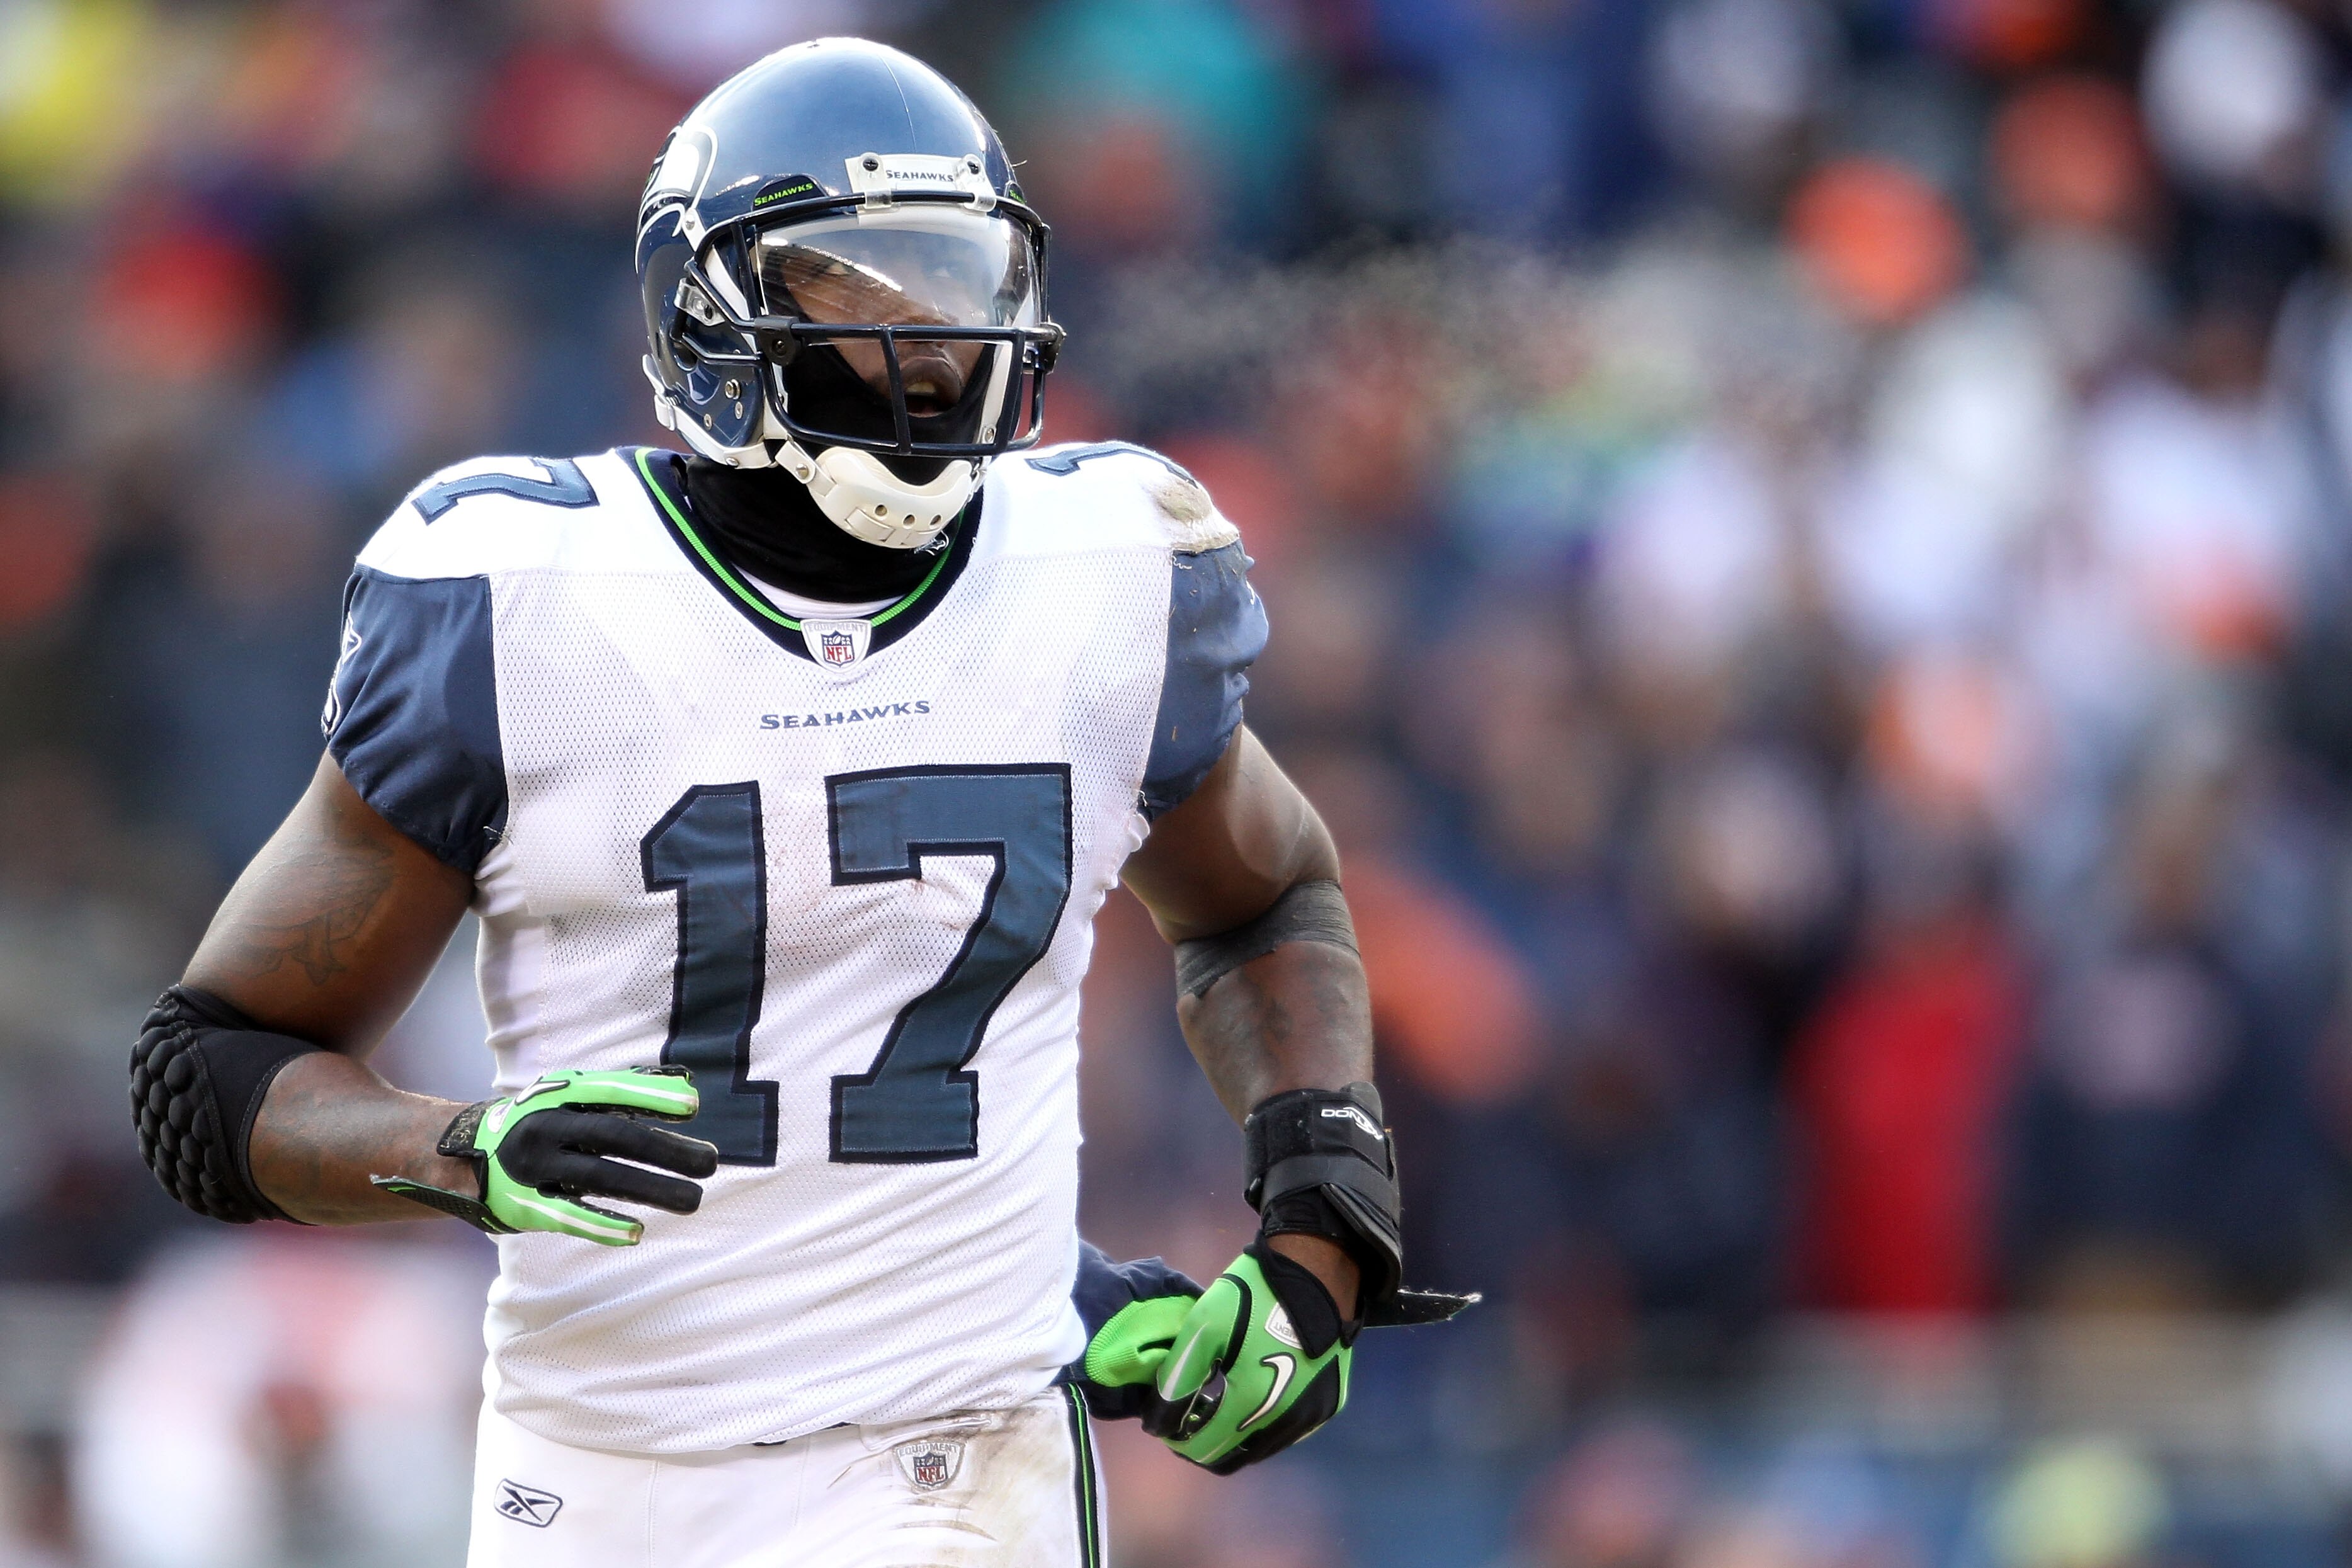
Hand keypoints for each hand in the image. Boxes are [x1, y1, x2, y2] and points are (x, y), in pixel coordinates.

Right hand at [373, 1067, 718, 1244]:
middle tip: (711, 1161)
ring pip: (601, 1178)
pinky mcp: (527, 1205)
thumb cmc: (539, 1120)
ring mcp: (536, 1168)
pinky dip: (602, 1225)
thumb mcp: (571, 1095)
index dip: (650, 1096)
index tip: (693, 1106)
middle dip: (666, 1150)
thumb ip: (626, 1088)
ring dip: (651, 1189)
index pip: (611, 1091)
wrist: (464, 1155)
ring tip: (694, 1199)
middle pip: (615, 1136)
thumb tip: (686, 1084)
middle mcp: (548, 1128)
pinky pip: (569, 1215)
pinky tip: (637, 1232)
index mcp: (561, 1096)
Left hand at [1104, 1243, 1352, 1473]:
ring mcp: (1311, 1417)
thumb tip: (1159, 1422)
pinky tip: (1250, 1393)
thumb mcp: (1204, 1326)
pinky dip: (1260, 1424)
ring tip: (1215, 1402)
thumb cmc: (1257, 1294)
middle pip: (1232, 1457)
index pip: (1203, 1449)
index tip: (1164, 1420)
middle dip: (1201, 1442)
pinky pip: (1285, 1431)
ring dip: (1232, 1435)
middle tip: (1186, 1414)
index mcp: (1252, 1404)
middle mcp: (1285, 1423)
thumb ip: (1178, 1378)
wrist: (1321, 1271)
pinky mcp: (1327, 1404)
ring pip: (1259, 1448)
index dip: (1175, 1440)